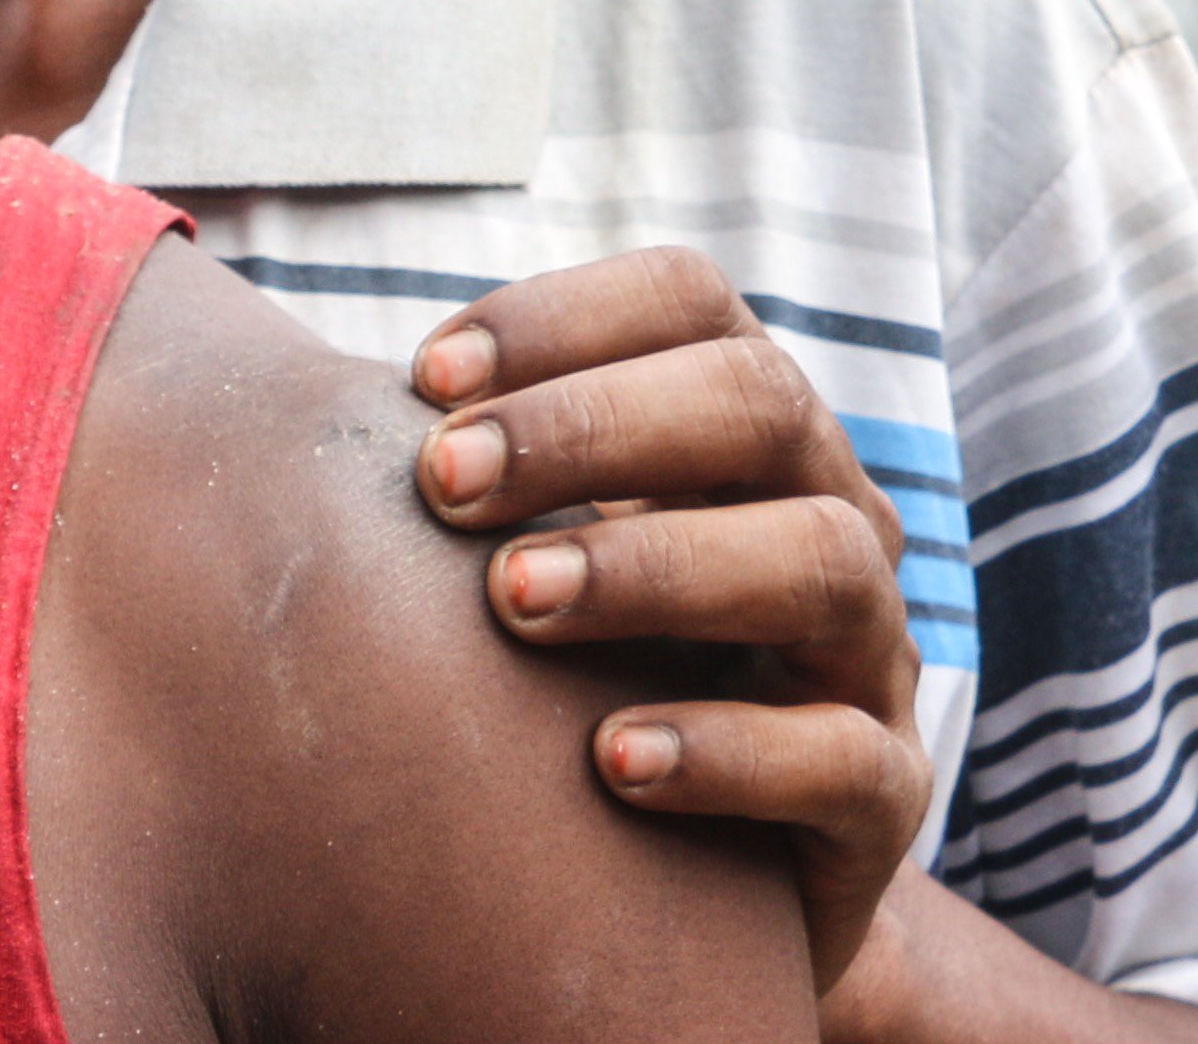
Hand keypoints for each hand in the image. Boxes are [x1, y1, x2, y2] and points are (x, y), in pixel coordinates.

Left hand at [408, 246, 930, 993]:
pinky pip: (844, 759)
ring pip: (821, 559)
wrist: (714, 895)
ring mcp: (871, 656)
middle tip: (447, 482)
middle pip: (762, 402)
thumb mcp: (555, 556)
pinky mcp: (884, 801)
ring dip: (657, 566)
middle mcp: (834, 513)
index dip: (562, 317)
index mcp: (751, 433)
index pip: (692, 302)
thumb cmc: (598, 681)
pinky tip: (611, 761)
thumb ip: (482, 483)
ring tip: (516, 599)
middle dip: (594, 425)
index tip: (425, 380)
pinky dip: (727, 750)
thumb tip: (313, 415)